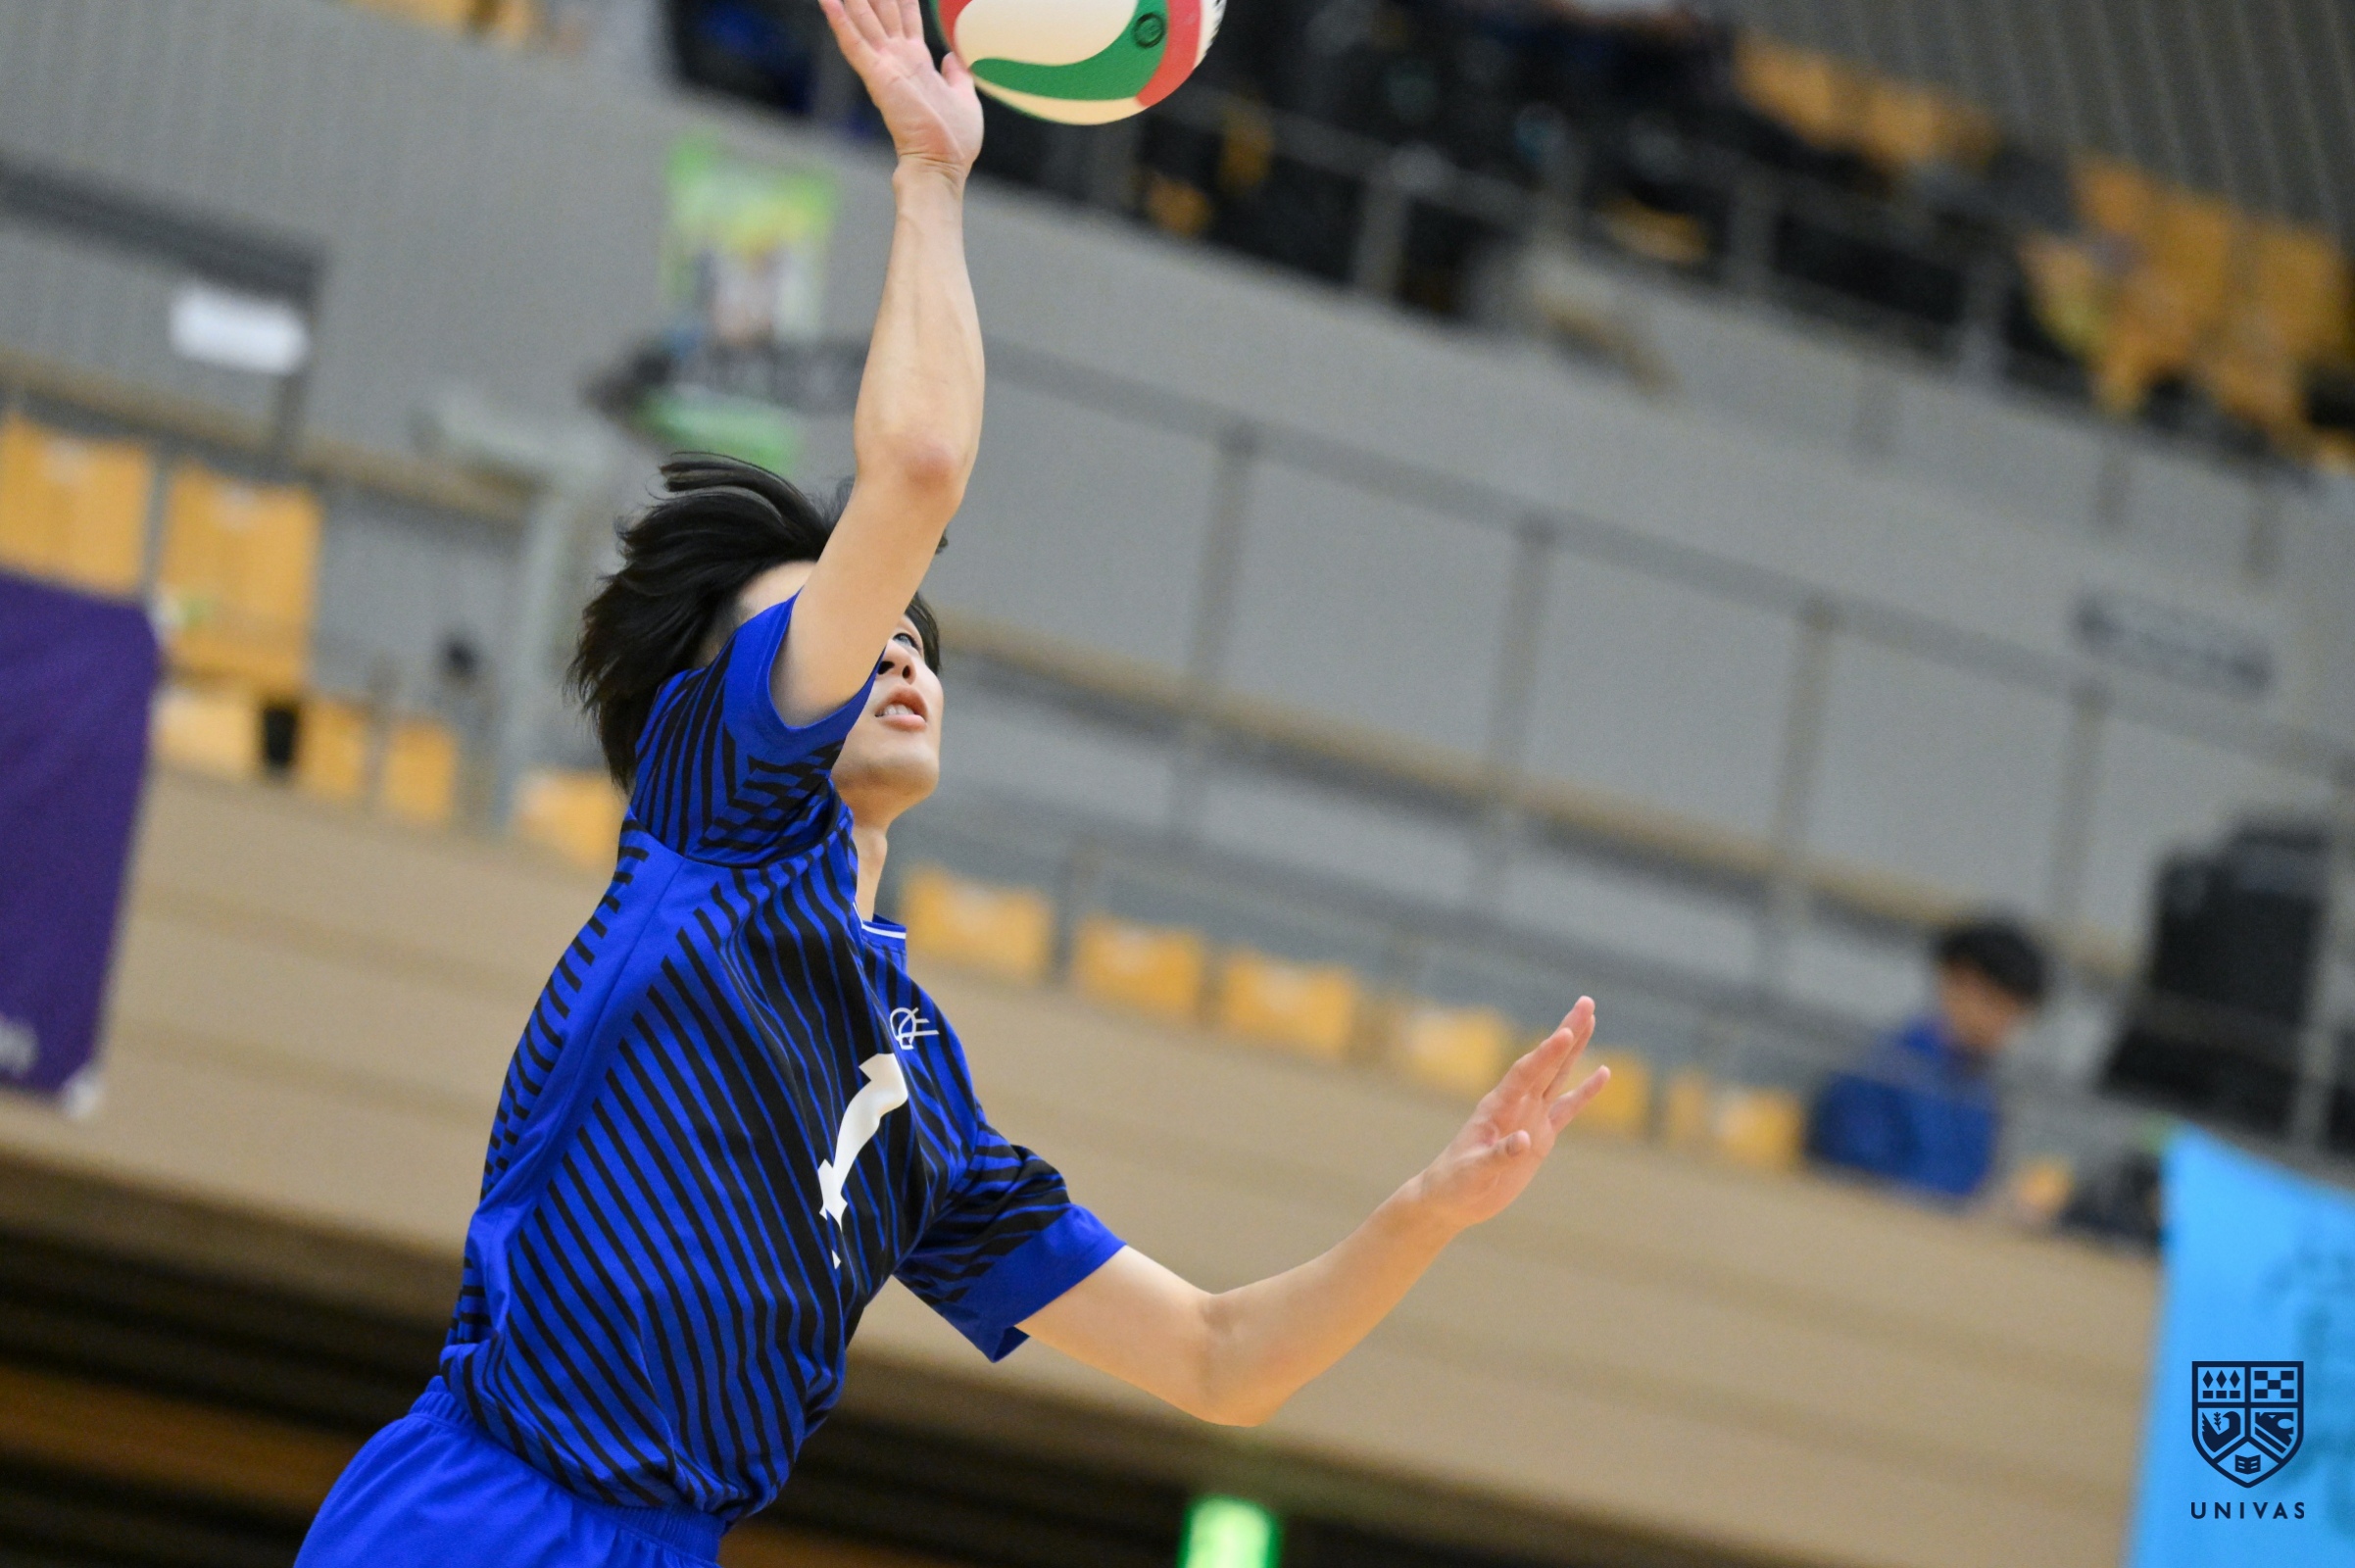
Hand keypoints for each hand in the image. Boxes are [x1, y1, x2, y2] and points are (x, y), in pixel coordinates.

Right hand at [819, 0, 983, 178]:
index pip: (905, 17)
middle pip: (882, 10)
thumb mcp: (965, 99)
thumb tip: (952, 58)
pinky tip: (827, 0)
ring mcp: (885, 66)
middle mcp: (898, 59)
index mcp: (917, 61)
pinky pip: (854, 42)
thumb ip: (957, 75)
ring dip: (852, 0)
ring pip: (864, 19)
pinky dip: (839, 20)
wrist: (942, 166)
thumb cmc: (955, 141)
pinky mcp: (877, 76)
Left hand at [1409, 998, 1607, 1230]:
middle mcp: (1516, 1105)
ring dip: (1575, 1049)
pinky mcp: (1540, 1136)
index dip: (1545, 1054)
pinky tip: (1602, 1073)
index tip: (1564, 1032)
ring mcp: (1529, 1117)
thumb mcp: (1473, 1172)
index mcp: (1497, 1108)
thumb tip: (1524, 1141)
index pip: (1525, 1074)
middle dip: (1567, 1033)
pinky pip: (1567, 1109)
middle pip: (1547, 1063)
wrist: (1452, 1198)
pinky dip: (1585, 1092)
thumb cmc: (1455, 1183)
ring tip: (1591, 1020)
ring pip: (1558, 1076)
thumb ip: (1498, 1156)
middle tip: (1587, 1003)